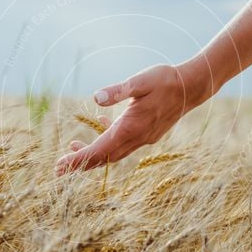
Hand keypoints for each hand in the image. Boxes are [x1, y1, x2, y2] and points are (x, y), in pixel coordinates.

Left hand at [55, 63, 208, 174]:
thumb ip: (118, 90)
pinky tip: (101, 127)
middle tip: (59, 170)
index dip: (78, 160)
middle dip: (81, 164)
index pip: (98, 150)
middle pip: (104, 158)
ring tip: (74, 150)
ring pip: (113, 153)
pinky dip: (109, 141)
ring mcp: (143, 138)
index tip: (59, 167)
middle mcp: (136, 138)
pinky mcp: (148, 133)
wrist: (192, 87)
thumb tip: (97, 97)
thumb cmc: (165, 81)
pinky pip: (123, 143)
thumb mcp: (140, 82)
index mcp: (131, 128)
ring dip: (94, 155)